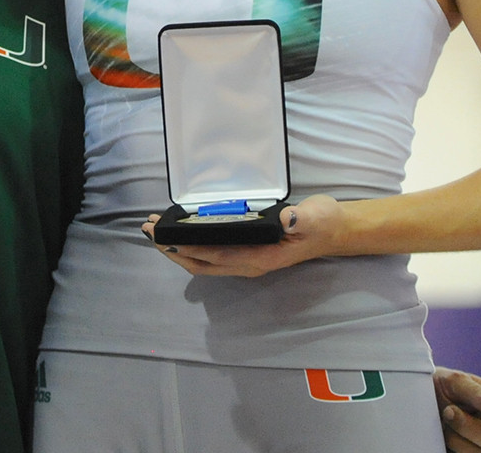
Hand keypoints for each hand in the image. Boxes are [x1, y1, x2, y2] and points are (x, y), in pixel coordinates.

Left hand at [140, 195, 344, 276]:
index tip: (165, 239)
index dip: (189, 249)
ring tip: (154, 230)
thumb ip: (299, 218)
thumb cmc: (321, 223)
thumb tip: (284, 218)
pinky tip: (179, 230)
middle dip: (172, 249)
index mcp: (260, 258)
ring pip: (202, 260)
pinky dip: (190, 243)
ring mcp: (245, 259)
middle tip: (147, 230)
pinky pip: (210, 252)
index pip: (216, 257)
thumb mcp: (314, 216)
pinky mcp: (244, 251)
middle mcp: (248, 263)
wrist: (333, 230)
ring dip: (176, 247)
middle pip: (201, 263)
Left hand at [435, 367, 480, 451]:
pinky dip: (449, 447)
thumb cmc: (439, 384)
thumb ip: (474, 390)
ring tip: (442, 421)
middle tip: (448, 411)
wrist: (416, 397)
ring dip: (456, 439)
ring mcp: (477, 444)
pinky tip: (438, 435)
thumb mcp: (454, 380)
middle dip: (468, 426)